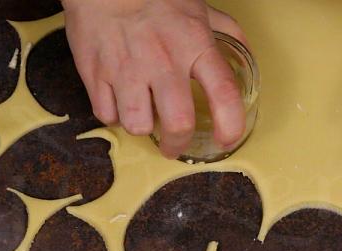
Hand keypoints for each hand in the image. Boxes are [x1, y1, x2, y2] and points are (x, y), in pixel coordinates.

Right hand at [62, 0, 246, 158]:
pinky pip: (107, 115)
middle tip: (174, 146)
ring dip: (142, 126)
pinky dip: (114, 114)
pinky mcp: (95, 75)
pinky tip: (119, 100)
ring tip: (141, 115)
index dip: (230, 125)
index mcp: (194, 45)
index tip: (227, 139)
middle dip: (177, 144)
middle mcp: (162, 61)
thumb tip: (246, 52)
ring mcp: (127, 70)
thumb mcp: (198, 7)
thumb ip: (226, 31)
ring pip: (138, 125)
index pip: (224, 93)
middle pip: (178, 124)